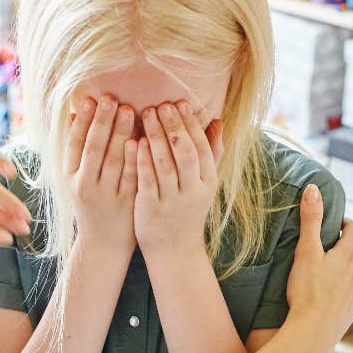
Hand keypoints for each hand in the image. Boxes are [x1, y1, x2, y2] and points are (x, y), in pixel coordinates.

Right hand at [65, 95, 136, 252]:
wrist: (103, 243)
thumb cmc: (91, 204)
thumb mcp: (78, 178)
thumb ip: (78, 149)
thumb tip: (76, 113)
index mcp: (70, 177)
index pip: (74, 144)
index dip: (83, 122)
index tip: (90, 99)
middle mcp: (84, 186)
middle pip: (93, 149)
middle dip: (101, 122)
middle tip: (110, 98)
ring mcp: (105, 195)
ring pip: (112, 160)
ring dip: (119, 134)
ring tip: (128, 110)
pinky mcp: (125, 203)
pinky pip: (131, 177)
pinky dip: (134, 158)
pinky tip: (139, 140)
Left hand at [135, 101, 223, 259]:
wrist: (174, 250)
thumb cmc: (187, 209)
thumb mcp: (204, 184)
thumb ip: (211, 152)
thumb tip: (218, 120)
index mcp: (208, 181)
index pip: (202, 147)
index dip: (191, 124)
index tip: (179, 102)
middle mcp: (193, 190)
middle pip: (184, 153)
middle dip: (173, 126)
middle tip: (161, 104)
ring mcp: (172, 200)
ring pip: (165, 164)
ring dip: (155, 136)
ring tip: (145, 113)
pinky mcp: (151, 208)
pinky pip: (146, 180)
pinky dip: (141, 159)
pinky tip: (133, 141)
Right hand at [287, 185, 352, 347]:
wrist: (313, 330)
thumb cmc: (308, 290)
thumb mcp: (305, 251)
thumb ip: (310, 220)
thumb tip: (313, 190)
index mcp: (349, 255)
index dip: (345, 223)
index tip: (334, 222)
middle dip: (340, 248)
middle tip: (320, 248)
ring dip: (341, 271)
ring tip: (321, 273)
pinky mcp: (352, 309)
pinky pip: (349, 295)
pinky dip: (339, 291)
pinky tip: (325, 295)